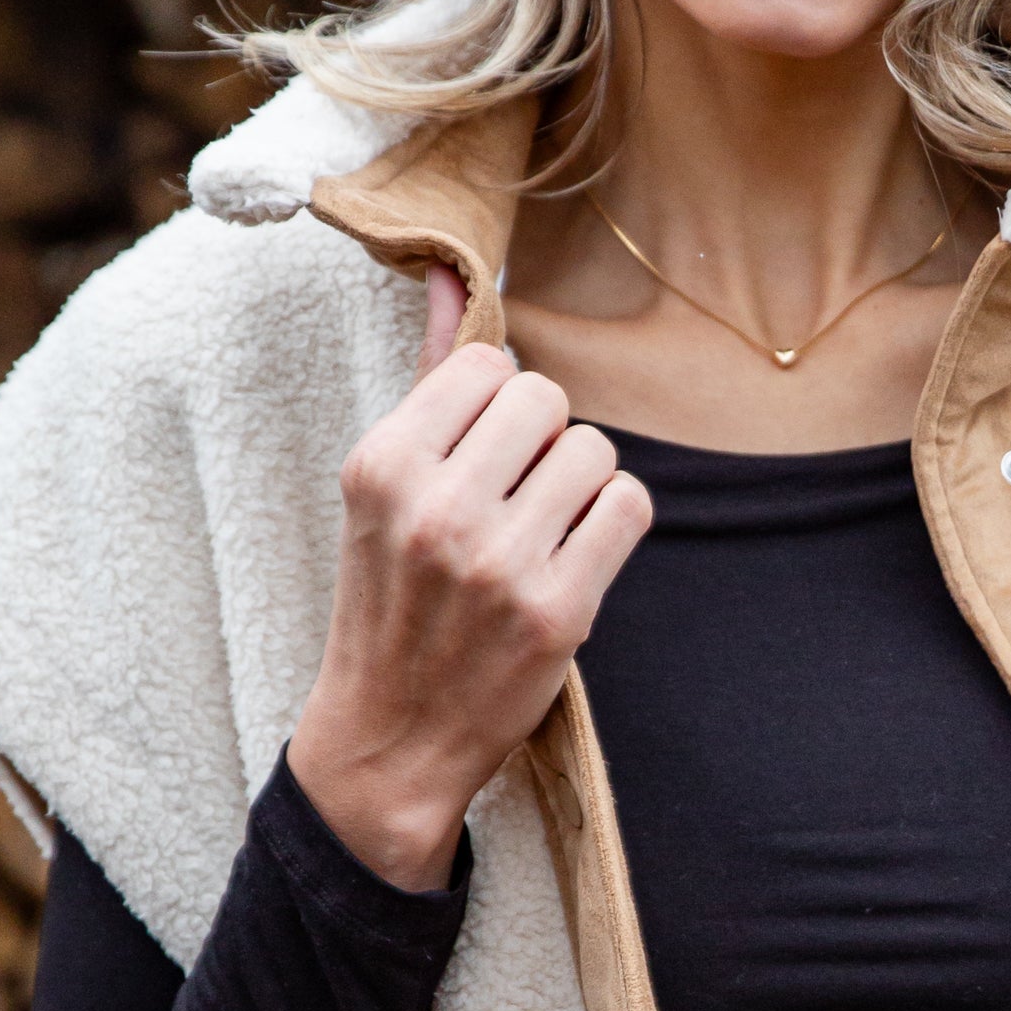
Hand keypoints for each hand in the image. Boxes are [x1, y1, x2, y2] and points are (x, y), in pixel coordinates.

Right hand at [288, 264, 651, 889]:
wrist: (389, 738)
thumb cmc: (391, 599)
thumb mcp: (384, 488)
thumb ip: (430, 379)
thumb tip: (455, 272)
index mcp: (382, 464)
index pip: (489, 363)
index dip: (498, 404)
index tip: (481, 453)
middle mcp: (436, 507)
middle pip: (547, 398)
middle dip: (543, 439)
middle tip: (517, 495)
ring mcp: (499, 562)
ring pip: (594, 449)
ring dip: (581, 482)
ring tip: (543, 528)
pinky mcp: (558, 610)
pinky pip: (629, 504)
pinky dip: (613, 522)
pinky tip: (576, 553)